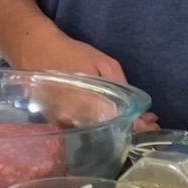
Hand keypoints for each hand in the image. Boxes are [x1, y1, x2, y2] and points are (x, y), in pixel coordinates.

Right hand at [17, 26, 158, 130]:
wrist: (34, 51)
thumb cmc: (70, 54)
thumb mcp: (103, 62)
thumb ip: (122, 86)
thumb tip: (141, 112)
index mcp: (91, 107)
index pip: (122, 127)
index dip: (140, 129)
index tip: (154, 126)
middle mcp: (78, 123)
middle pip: (110, 136)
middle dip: (131, 131)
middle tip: (148, 124)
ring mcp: (65, 127)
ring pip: (96, 136)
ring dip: (115, 130)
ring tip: (133, 122)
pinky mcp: (56, 127)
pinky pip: (82, 131)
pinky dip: (97, 127)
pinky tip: (106, 118)